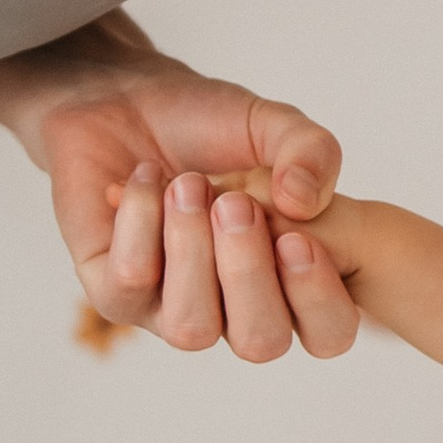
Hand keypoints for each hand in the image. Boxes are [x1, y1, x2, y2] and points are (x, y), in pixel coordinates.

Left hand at [0, 22, 353, 356]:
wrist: (126, 100)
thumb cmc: (209, 123)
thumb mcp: (273, 124)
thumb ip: (310, 149)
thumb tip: (302, 200)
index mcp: (288, 278)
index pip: (328, 331)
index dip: (320, 298)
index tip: (298, 238)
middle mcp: (234, 308)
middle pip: (260, 342)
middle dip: (248, 272)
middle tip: (235, 203)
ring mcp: (171, 308)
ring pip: (192, 327)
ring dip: (193, 249)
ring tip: (186, 186)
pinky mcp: (114, 294)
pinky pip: (132, 281)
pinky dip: (142, 219)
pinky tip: (147, 179)